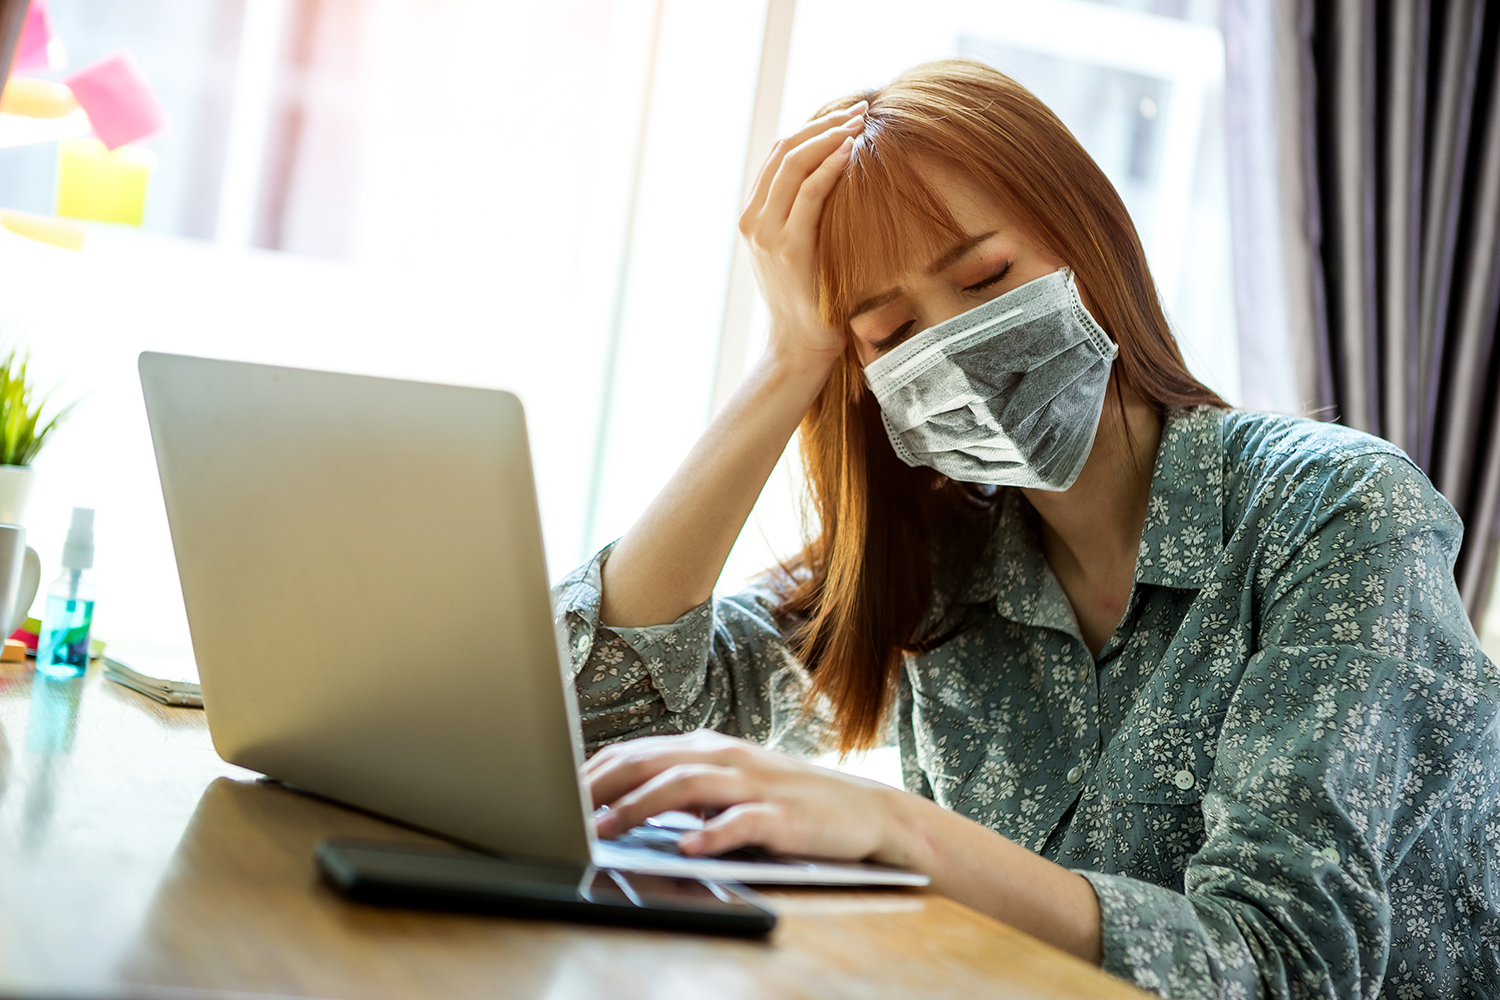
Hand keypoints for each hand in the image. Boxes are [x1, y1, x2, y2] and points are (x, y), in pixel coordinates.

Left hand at [586, 729, 901, 861]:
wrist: (865, 812)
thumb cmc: (790, 801)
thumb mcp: (730, 784)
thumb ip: (682, 785)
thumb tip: (619, 798)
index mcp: (708, 747)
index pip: (638, 751)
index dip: (593, 769)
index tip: (555, 790)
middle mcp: (726, 757)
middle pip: (652, 761)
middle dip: (603, 783)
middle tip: (563, 808)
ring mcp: (754, 785)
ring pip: (686, 785)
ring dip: (640, 806)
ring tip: (606, 827)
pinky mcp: (782, 817)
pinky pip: (741, 822)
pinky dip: (711, 833)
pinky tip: (686, 847)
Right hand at [738, 102, 866, 374]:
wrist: (798, 346)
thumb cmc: (810, 300)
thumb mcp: (802, 250)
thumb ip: (806, 217)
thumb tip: (837, 180)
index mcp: (753, 216)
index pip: (779, 153)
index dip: (812, 126)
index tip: (847, 112)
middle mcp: (753, 220)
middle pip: (784, 150)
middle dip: (824, 123)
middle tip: (859, 109)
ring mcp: (766, 234)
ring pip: (793, 165)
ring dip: (829, 137)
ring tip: (860, 123)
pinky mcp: (788, 248)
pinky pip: (809, 195)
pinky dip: (830, 167)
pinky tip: (852, 151)